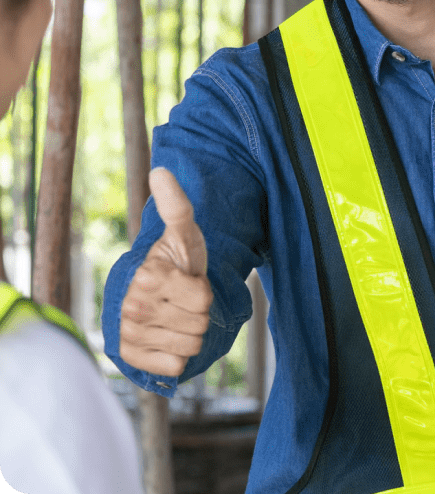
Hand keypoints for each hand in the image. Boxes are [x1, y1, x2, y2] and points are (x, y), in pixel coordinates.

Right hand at [119, 168, 212, 378]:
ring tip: (176, 316)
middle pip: (199, 323)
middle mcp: (132, 307)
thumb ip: (176, 205)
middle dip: (199, 311)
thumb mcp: (183, 232)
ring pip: (191, 345)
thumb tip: (160, 171)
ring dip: (190, 332)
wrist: (153, 294)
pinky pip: (176, 366)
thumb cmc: (175, 261)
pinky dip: (178, 355)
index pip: (203, 297)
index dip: (204, 290)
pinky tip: (167, 337)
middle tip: (182, 300)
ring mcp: (129, 334)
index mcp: (147, 276)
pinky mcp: (129, 358)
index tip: (187, 281)